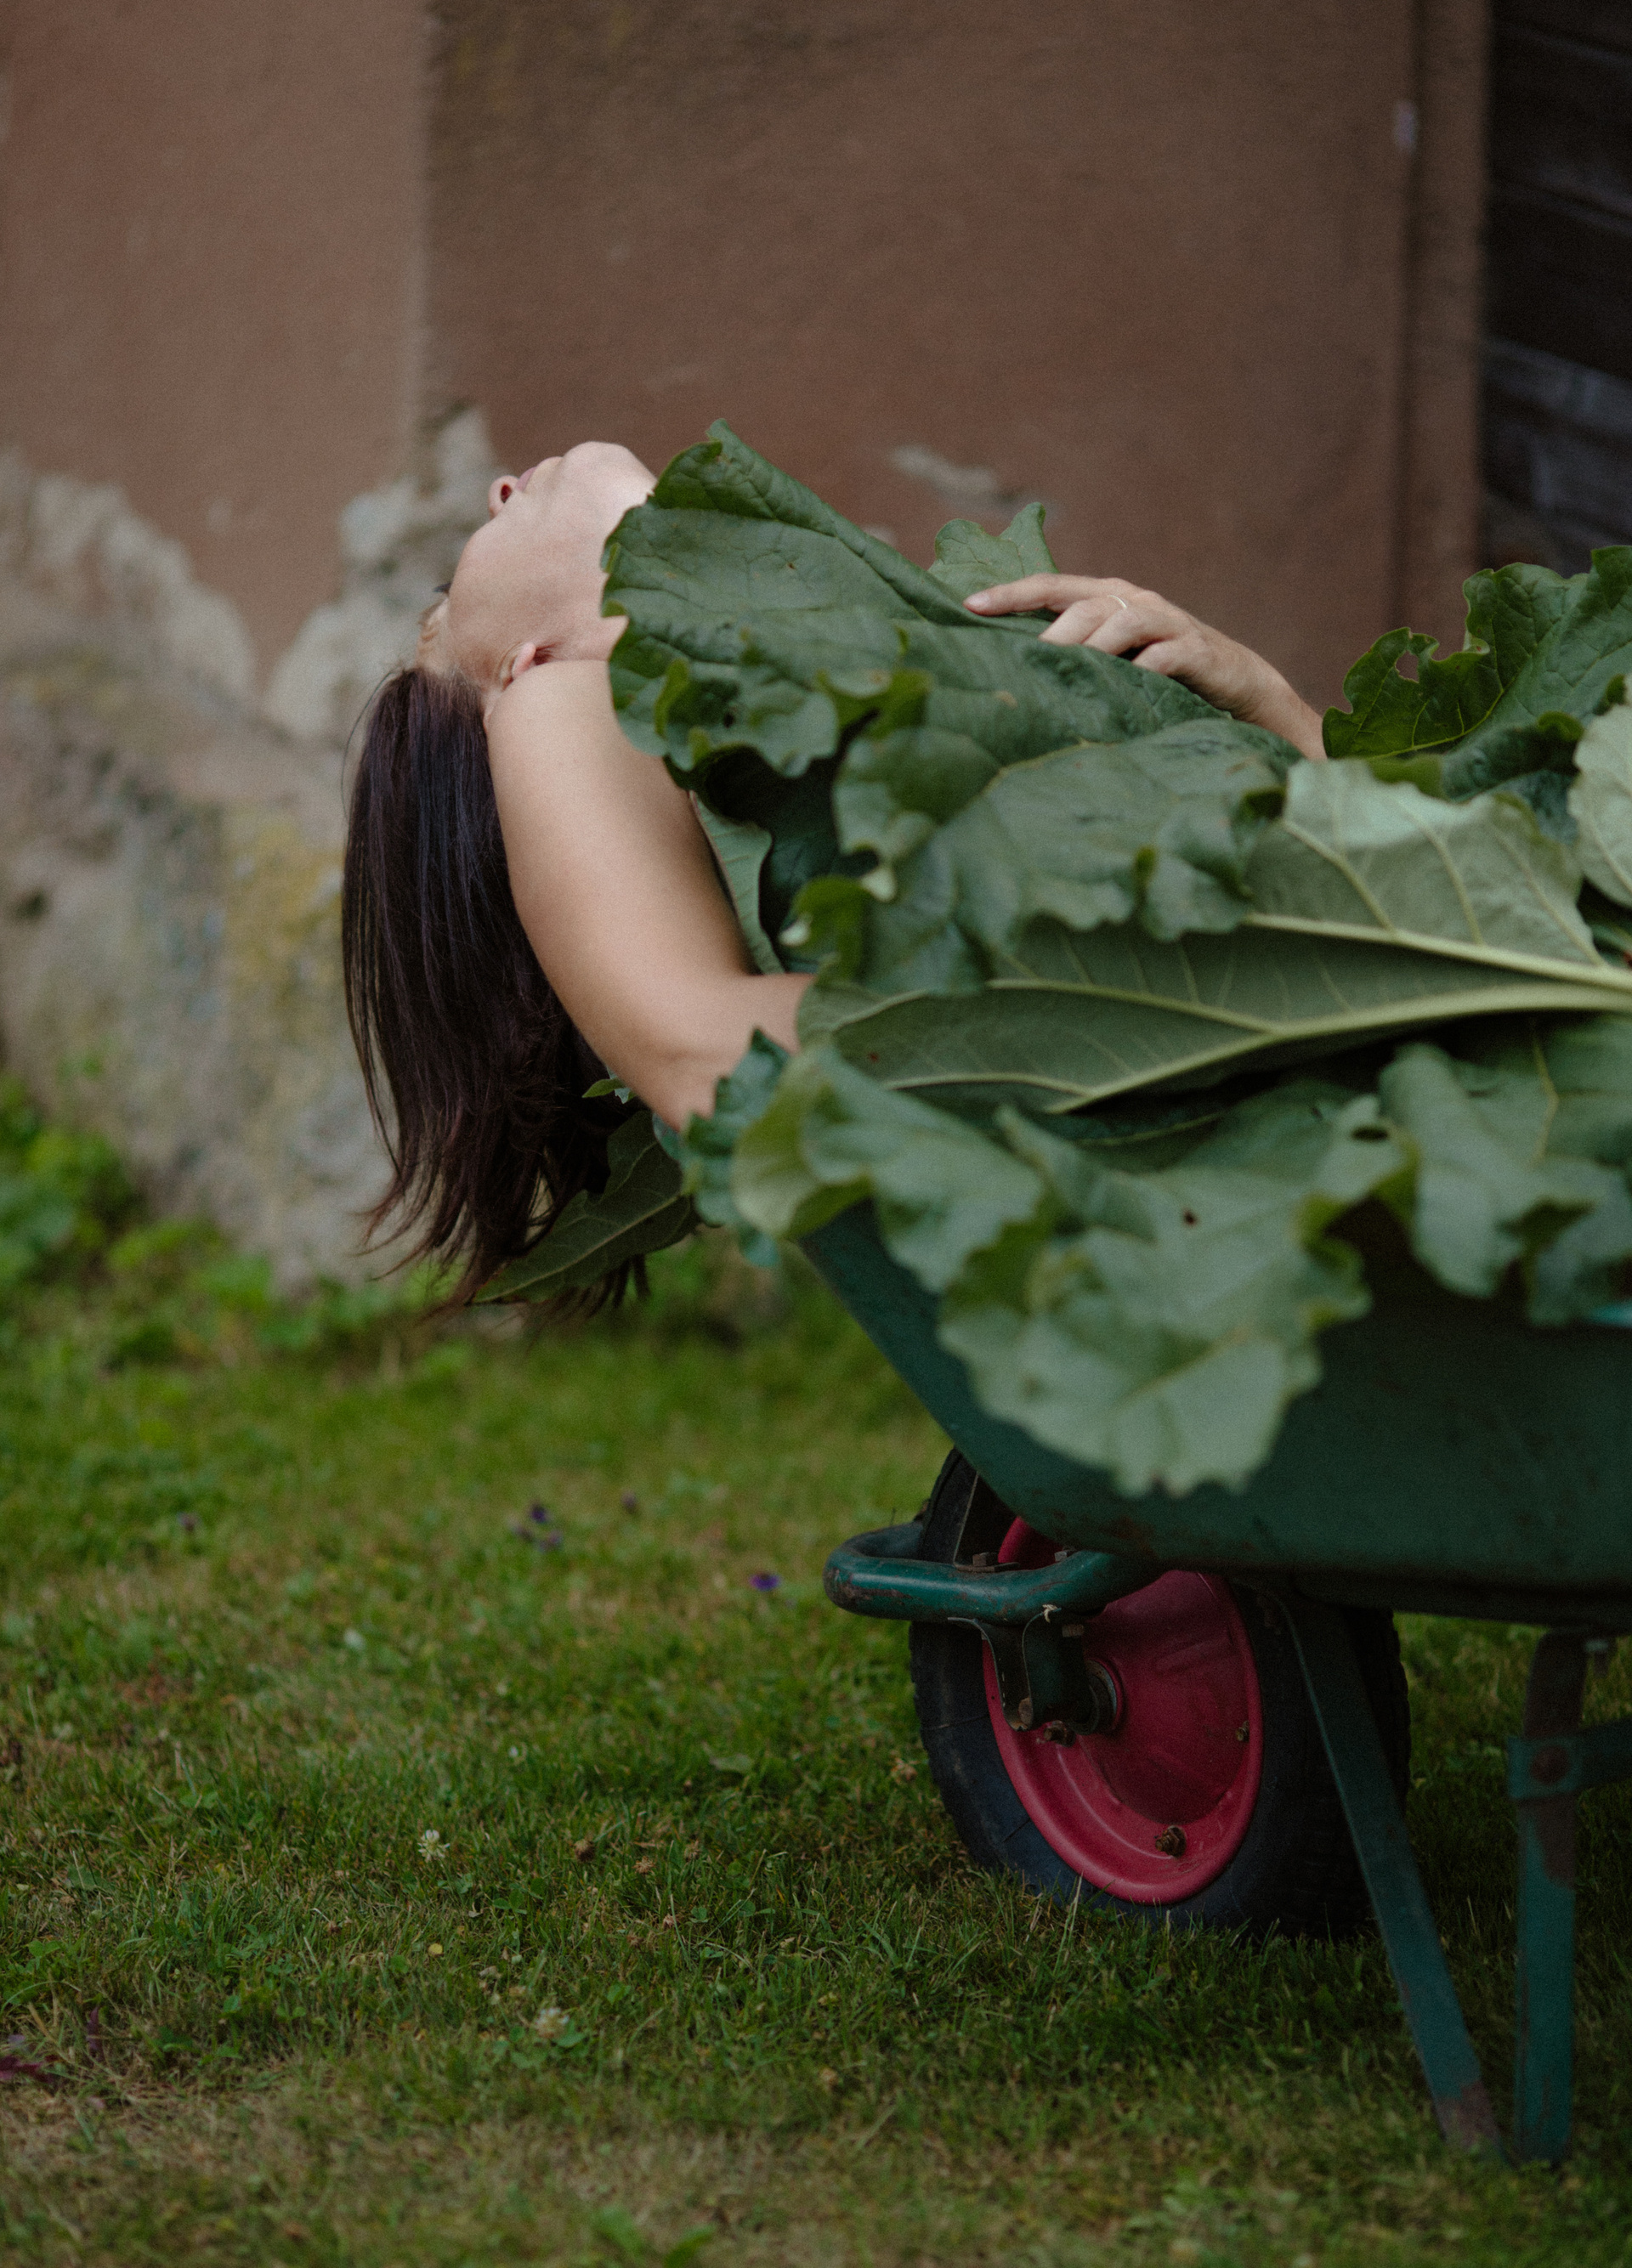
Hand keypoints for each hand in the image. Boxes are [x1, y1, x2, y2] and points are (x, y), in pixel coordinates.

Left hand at [965, 575, 1325, 761]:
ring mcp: (1167, 622)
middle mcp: (1133, 601)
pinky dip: (1143, 669)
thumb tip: (1008, 672)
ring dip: (1092, 647)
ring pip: (1121, 623)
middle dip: (1051, 632)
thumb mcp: (1111, 660)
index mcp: (1105, 597)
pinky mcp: (1196, 650)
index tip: (969, 605)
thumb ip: (1071, 655)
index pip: (1051, 586)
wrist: (1235, 683)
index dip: (1011, 593)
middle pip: (1084, 606)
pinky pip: (1165, 655)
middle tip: (1023, 660)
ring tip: (1066, 669)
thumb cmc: (1158, 674)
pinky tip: (1124, 686)